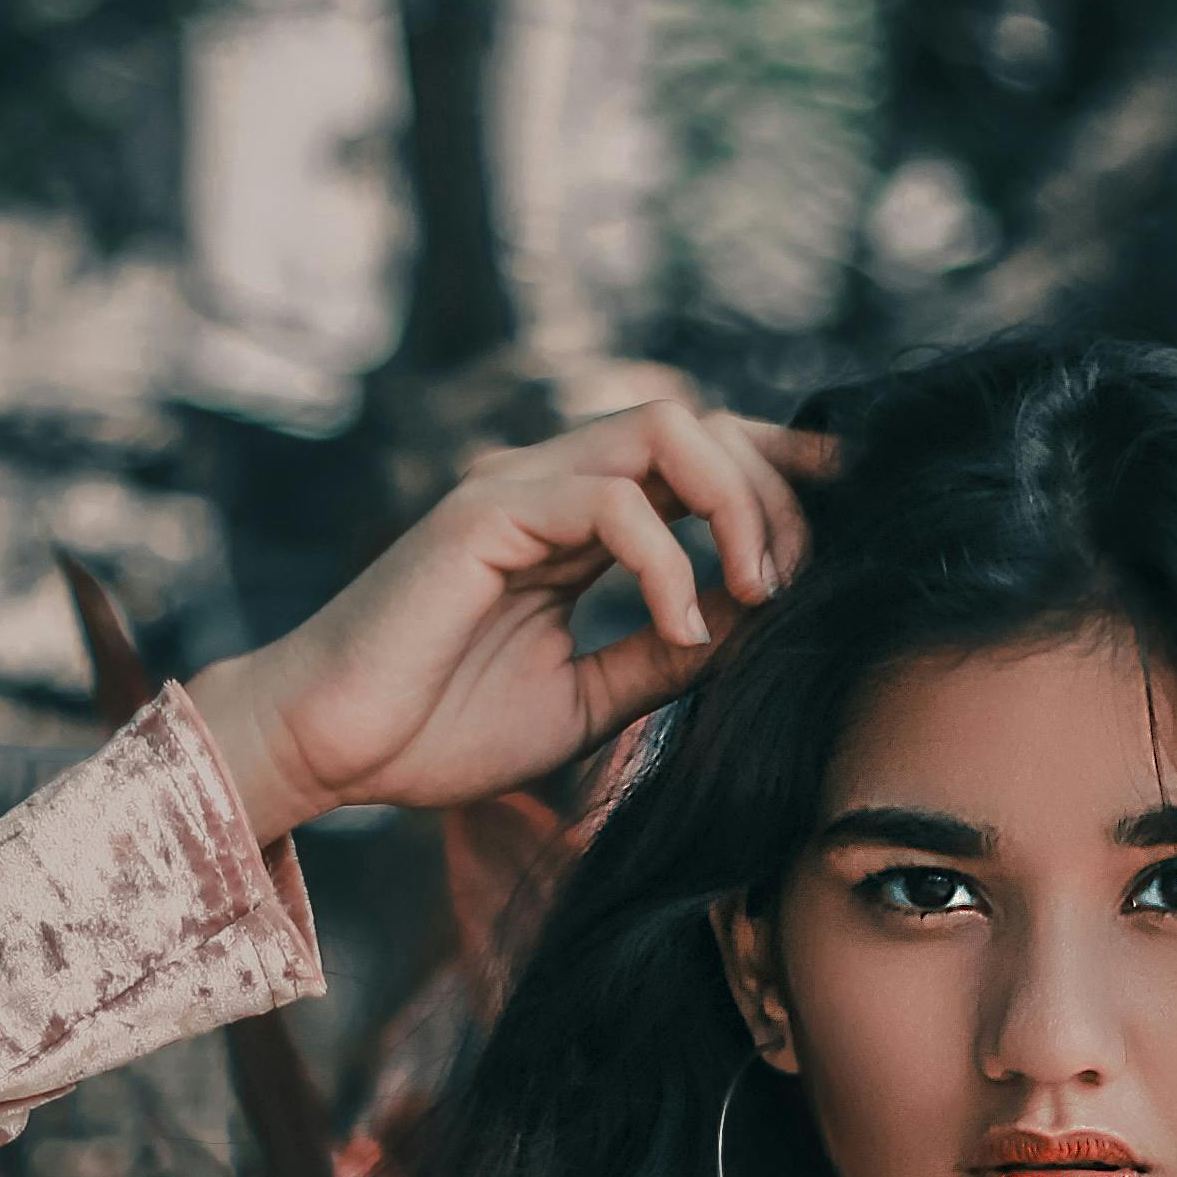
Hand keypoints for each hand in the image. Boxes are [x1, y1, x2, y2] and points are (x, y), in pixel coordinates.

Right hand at [181, 400, 840, 844]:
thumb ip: (662, 654)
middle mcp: (550, 487)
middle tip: (801, 582)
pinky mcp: (485, 516)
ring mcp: (516, 490)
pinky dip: (670, 561)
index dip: (778, 468)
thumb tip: (755, 628)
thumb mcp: (586, 700)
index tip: (845, 515)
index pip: (695, 457)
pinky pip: (610, 501)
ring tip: (758, 593)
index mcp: (574, 524)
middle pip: (698, 424)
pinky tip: (683, 629)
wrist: (331, 752)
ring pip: (663, 432)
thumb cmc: (435, 731)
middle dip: (776, 490)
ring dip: (735, 505)